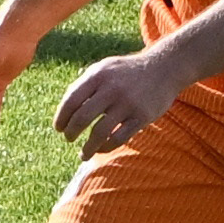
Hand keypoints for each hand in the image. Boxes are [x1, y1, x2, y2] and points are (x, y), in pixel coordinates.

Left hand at [54, 45, 189, 153]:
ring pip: (100, 132)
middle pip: (82, 118)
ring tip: (83, 154)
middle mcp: (112, 89)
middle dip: (71, 132)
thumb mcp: (104, 68)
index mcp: (98, 75)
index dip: (61, 117)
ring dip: (88, 147)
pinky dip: (106, 147)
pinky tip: (100, 150)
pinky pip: (119, 138)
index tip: (59, 128)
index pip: (71, 100)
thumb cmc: (127, 72)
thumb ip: (84, 84)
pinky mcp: (142, 116)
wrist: (164, 68)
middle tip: (69, 139)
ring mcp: (128, 103)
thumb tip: (64, 110)